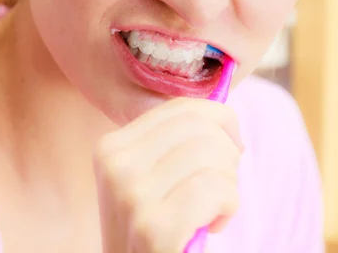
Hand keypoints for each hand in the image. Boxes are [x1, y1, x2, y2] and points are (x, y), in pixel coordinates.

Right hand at [93, 97, 242, 252]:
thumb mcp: (147, 180)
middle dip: (227, 153)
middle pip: (200, 127)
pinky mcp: (155, 230)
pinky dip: (228, 206)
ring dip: (228, 184)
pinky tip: (213, 225)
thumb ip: (173, 142)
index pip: (181, 108)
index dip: (219, 121)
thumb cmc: (152, 233)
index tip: (230, 145)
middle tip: (221, 185)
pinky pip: (215, 189)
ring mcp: (131, 197)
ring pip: (212, 154)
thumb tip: (224, 110)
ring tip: (212, 208)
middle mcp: (115, 165)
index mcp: (111, 147)